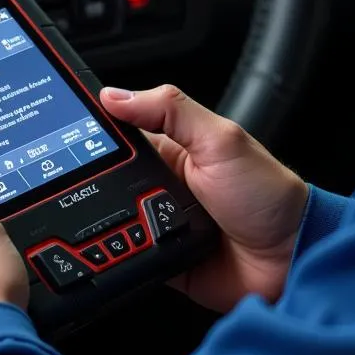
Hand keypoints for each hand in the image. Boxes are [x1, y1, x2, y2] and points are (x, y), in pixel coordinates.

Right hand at [101, 84, 308, 312]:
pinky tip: (120, 252)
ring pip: (110, 220)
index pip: (121, 131)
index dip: (96, 131)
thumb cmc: (267, 193)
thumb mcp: (220, 139)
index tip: (65, 131)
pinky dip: (118, 256)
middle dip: (98, 184)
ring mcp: (159, 221)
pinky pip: (124, 258)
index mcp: (173, 145)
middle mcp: (162, 182)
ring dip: (110, 223)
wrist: (290, 259)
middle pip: (108, 178)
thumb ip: (170, 110)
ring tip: (128, 220)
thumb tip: (116, 94)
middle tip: (109, 187)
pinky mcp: (160, 258)